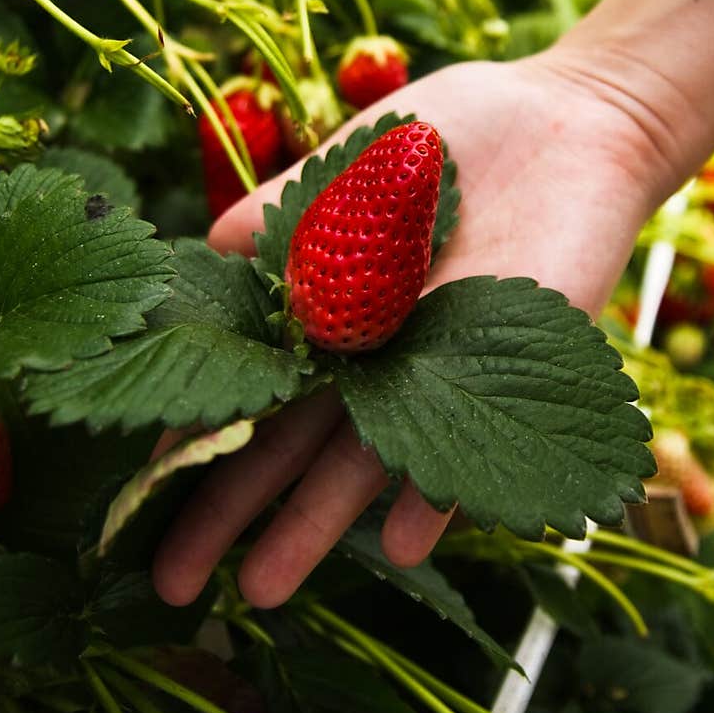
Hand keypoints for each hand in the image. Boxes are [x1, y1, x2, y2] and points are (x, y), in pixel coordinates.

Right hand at [152, 0, 713, 608]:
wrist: (572, 123)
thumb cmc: (449, 139)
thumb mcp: (346, 164)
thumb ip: (276, 216)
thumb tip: (199, 261)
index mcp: (325, 313)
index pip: (249, 386)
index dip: (195, 434)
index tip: (141, 486)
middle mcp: (372, 358)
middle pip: (289, 443)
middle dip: (230, 509)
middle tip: (172, 582)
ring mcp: (436, 376)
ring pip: (363, 463)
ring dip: (314, 526)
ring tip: (259, 589)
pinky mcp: (506, 378)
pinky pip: (469, 448)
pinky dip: (438, 495)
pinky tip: (402, 544)